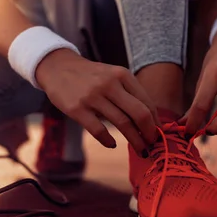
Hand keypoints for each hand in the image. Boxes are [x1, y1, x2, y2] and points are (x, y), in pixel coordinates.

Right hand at [36, 49, 159, 152]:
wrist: (58, 68)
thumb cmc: (91, 76)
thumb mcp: (112, 75)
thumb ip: (129, 92)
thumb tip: (151, 120)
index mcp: (122, 75)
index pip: (146, 102)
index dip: (156, 122)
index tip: (158, 134)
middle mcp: (109, 84)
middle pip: (139, 114)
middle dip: (150, 133)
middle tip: (153, 144)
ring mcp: (92, 96)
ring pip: (122, 123)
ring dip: (135, 140)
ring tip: (140, 149)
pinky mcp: (77, 109)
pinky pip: (98, 130)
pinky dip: (108, 140)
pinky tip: (112, 144)